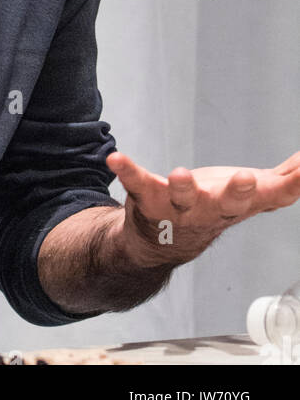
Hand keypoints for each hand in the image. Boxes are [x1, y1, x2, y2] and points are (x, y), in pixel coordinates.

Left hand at [107, 149, 299, 266]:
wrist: (164, 241)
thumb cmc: (214, 208)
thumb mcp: (253, 196)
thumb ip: (284, 182)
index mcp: (236, 207)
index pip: (262, 198)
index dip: (279, 186)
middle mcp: (208, 211)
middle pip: (225, 204)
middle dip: (237, 193)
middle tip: (245, 180)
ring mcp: (176, 207)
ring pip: (181, 198)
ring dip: (181, 187)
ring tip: (181, 174)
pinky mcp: (147, 196)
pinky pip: (136, 182)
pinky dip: (127, 171)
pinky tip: (116, 159)